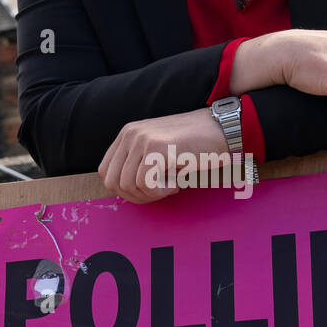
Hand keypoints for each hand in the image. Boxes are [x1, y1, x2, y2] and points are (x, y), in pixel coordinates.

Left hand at [98, 107, 232, 203]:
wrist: (220, 129)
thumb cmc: (194, 145)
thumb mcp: (158, 150)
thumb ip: (138, 164)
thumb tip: (126, 191)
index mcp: (127, 134)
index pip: (105, 172)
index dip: (123, 190)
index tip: (147, 190)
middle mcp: (130, 134)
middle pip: (112, 182)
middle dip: (135, 196)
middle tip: (159, 192)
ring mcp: (142, 139)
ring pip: (128, 185)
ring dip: (150, 194)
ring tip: (170, 185)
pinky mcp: (157, 148)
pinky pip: (145, 183)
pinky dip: (161, 191)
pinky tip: (176, 182)